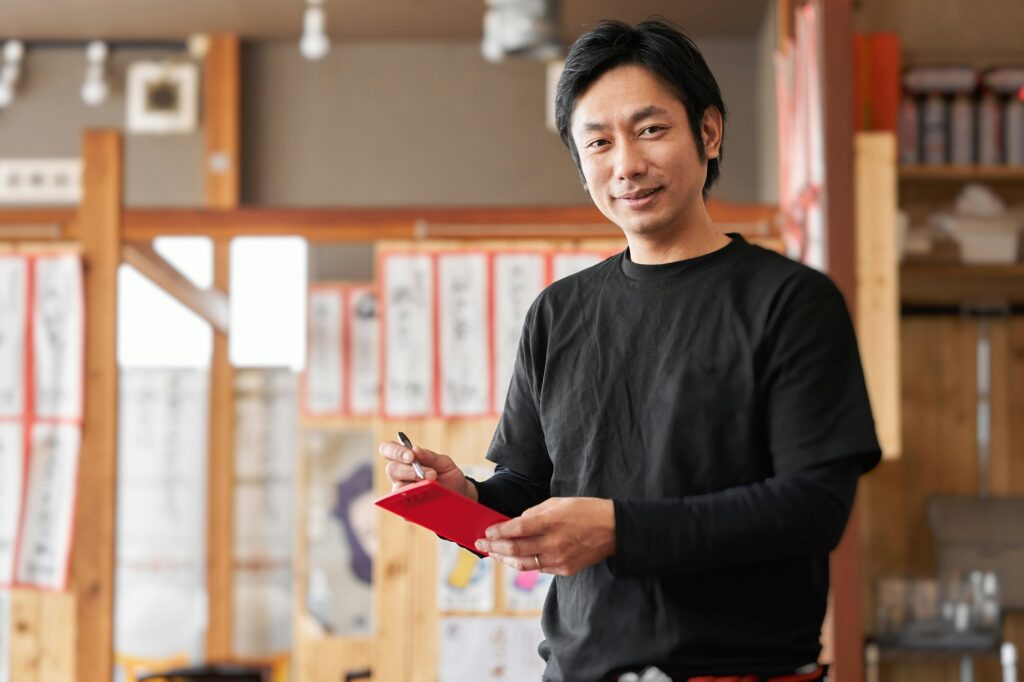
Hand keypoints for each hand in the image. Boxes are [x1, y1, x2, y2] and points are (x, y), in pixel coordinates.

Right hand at [377, 439, 476, 499]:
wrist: (458, 495)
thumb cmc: (447, 476)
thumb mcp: (444, 463)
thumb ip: (430, 456)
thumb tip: (415, 450)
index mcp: (404, 460)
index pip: (388, 450)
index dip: (395, 451)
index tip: (411, 456)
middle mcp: (399, 476)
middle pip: (392, 469)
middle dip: (410, 471)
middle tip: (431, 474)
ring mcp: (401, 493)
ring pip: (397, 489)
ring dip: (416, 486)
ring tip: (434, 486)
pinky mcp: (406, 510)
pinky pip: (405, 508)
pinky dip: (418, 502)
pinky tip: (430, 500)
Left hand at [473, 497, 614, 575]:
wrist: (614, 530)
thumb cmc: (586, 510)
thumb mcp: (559, 502)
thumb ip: (534, 512)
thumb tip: (515, 523)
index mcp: (551, 521)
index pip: (516, 529)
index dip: (498, 531)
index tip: (487, 531)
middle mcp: (554, 542)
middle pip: (515, 549)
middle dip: (494, 547)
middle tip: (482, 544)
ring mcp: (559, 559)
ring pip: (523, 564)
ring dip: (505, 559)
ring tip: (494, 554)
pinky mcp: (565, 570)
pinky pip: (538, 568)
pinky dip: (524, 563)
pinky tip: (514, 558)